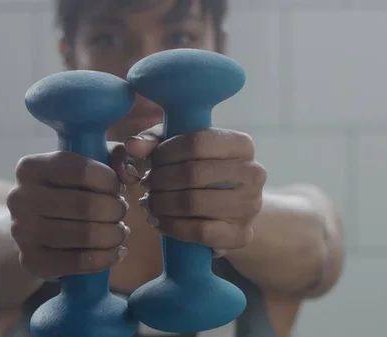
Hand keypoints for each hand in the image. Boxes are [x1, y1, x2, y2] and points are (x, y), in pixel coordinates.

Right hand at [7, 150, 133, 279]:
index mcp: (30, 167)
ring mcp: (22, 231)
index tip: (118, 187)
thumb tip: (130, 174)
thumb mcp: (89, 164)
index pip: (80, 170)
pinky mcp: (31, 260)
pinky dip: (105, 258)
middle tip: (122, 212)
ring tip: (120, 231)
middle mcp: (19, 198)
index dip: (109, 180)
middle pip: (85, 205)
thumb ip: (115, 157)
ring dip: (114, 234)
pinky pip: (79, 262)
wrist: (34, 228)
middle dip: (115, 210)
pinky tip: (114, 252)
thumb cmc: (69, 190)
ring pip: (85, 235)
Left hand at [125, 125, 266, 256]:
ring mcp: (250, 205)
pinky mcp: (240, 234)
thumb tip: (133, 145)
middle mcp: (253, 172)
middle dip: (160, 180)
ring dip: (162, 203)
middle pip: (193, 173)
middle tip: (146, 184)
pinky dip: (171, 226)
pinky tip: (157, 220)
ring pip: (194, 202)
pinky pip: (198, 230)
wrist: (230, 211)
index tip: (151, 162)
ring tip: (149, 202)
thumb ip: (154, 142)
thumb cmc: (201, 172)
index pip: (197, 142)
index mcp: (241, 144)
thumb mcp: (179, 150)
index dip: (165, 152)